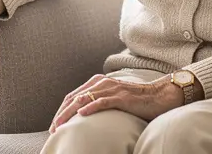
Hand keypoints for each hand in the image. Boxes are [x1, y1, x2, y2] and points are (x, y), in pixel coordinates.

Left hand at [48, 74, 184, 132]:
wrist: (159, 96)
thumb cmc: (136, 101)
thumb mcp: (113, 100)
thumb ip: (99, 102)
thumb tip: (82, 117)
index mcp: (97, 83)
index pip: (73, 96)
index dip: (61, 110)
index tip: (54, 125)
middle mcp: (102, 83)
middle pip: (75, 97)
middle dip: (62, 113)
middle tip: (53, 128)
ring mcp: (112, 89)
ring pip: (85, 99)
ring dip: (70, 113)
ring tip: (61, 124)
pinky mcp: (122, 97)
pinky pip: (103, 101)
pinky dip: (91, 107)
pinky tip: (82, 115)